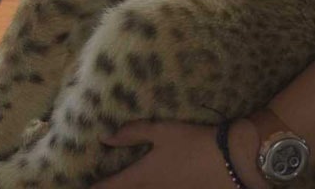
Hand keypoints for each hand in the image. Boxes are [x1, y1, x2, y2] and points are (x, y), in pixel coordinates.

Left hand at [97, 120, 261, 188]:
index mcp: (141, 177)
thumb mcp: (161, 131)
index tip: (82, 186)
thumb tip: (105, 137)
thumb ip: (131, 134)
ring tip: (126, 184)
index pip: (109, 187)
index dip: (94, 188)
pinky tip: (150, 185)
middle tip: (101, 186)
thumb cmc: (193, 142)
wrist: (231, 161)